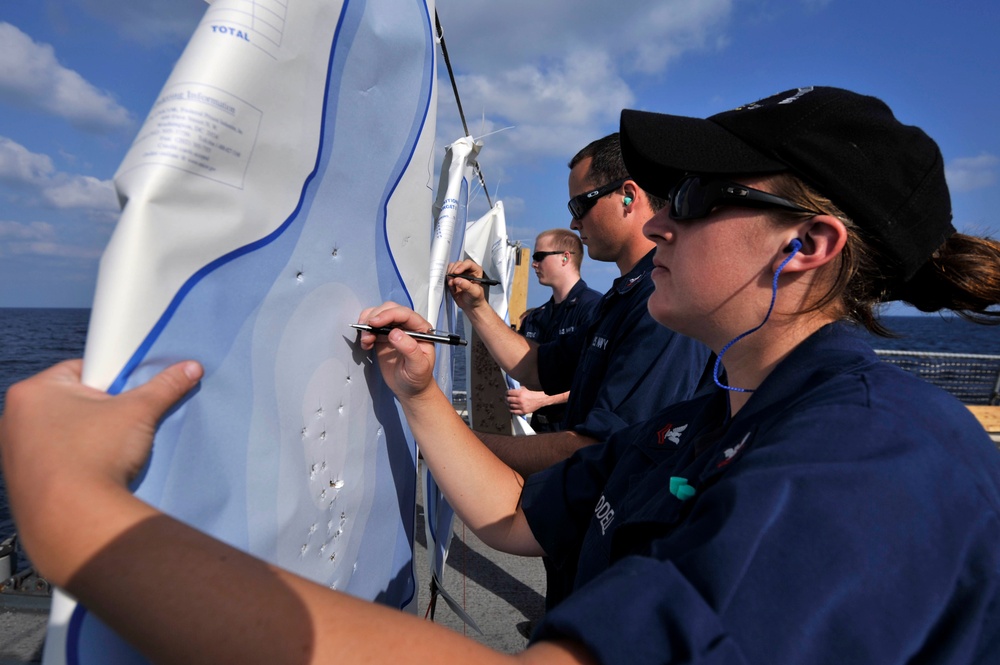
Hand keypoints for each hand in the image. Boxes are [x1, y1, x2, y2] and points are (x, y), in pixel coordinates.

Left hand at [0, 359, 202, 568]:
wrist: (75, 519)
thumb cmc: (93, 458)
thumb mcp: (139, 412)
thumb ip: (164, 386)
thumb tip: (189, 368)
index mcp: (33, 391)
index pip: (80, 369)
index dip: (110, 380)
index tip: (126, 395)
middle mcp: (14, 419)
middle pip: (70, 401)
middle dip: (98, 411)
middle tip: (121, 425)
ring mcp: (13, 453)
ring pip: (61, 432)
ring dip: (85, 438)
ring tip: (109, 452)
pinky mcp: (20, 482)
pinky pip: (54, 461)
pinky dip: (74, 463)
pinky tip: (95, 473)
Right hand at [357, 302, 437, 399]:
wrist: (410, 389)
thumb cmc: (419, 378)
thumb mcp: (418, 367)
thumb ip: (410, 349)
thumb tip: (395, 333)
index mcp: (421, 329)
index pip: (405, 314)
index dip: (388, 315)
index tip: (375, 322)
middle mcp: (408, 326)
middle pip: (390, 309)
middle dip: (375, 317)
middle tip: (367, 330)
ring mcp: (394, 330)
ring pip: (379, 315)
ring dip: (368, 323)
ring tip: (366, 340)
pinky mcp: (383, 337)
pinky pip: (372, 326)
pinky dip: (365, 331)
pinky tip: (366, 343)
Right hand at [445, 259, 487, 310]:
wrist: (471, 306)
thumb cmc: (476, 298)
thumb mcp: (474, 293)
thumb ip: (467, 286)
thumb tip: (457, 280)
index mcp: (476, 270)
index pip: (468, 263)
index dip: (462, 266)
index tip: (456, 273)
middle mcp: (467, 270)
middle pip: (458, 264)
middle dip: (453, 271)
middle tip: (452, 280)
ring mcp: (460, 274)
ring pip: (451, 267)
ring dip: (450, 275)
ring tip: (452, 284)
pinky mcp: (453, 278)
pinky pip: (448, 275)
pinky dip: (447, 280)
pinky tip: (452, 287)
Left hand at [506, 387, 551, 415]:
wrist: (539, 400)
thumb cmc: (533, 395)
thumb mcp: (525, 389)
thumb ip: (518, 389)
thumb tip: (511, 390)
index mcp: (520, 393)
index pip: (509, 393)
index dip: (506, 393)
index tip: (506, 393)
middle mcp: (520, 400)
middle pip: (508, 399)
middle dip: (506, 398)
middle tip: (506, 398)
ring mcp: (521, 406)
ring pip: (510, 406)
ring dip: (508, 404)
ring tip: (508, 403)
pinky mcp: (523, 411)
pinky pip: (514, 412)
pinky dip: (511, 410)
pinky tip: (511, 408)